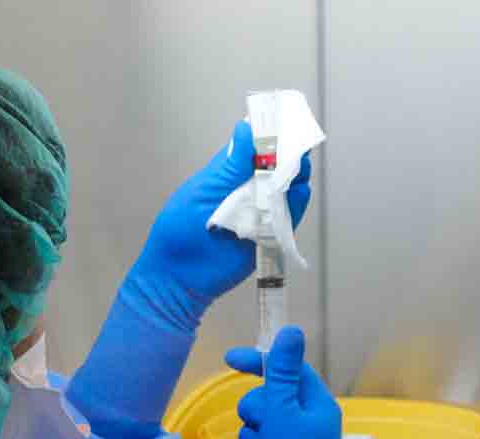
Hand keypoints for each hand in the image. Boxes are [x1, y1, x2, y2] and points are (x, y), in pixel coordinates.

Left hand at [129, 122, 311, 329]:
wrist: (179, 277)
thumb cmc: (180, 231)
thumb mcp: (204, 191)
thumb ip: (229, 165)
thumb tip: (245, 128)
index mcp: (227, 174)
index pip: (255, 147)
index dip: (270, 134)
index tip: (284, 121)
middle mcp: (246, 190)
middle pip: (276, 167)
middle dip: (289, 155)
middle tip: (297, 147)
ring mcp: (258, 212)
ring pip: (286, 190)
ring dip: (295, 178)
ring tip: (299, 168)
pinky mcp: (268, 235)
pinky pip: (288, 218)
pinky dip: (296, 205)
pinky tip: (297, 193)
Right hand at [225, 326, 340, 438]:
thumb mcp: (283, 411)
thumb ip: (283, 372)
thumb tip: (291, 330)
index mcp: (318, 404)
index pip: (288, 368)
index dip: (260, 361)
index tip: (229, 359)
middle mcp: (312, 420)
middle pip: (270, 397)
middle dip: (255, 412)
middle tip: (259, 428)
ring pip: (262, 423)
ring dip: (252, 436)